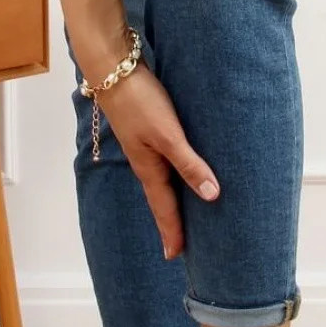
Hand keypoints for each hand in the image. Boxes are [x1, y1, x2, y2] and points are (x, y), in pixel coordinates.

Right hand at [97, 63, 219, 258]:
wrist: (113, 69)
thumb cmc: (140, 101)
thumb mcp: (168, 135)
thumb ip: (190, 164)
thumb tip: (212, 196)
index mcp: (150, 168)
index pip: (164, 209)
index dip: (172, 232)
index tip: (175, 256)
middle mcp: (146, 161)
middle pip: (161, 199)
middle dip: (170, 221)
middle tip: (179, 245)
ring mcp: (144, 146)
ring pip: (161, 181)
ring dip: (171, 199)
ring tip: (182, 214)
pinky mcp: (147, 129)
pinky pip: (162, 162)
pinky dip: (172, 175)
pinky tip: (178, 171)